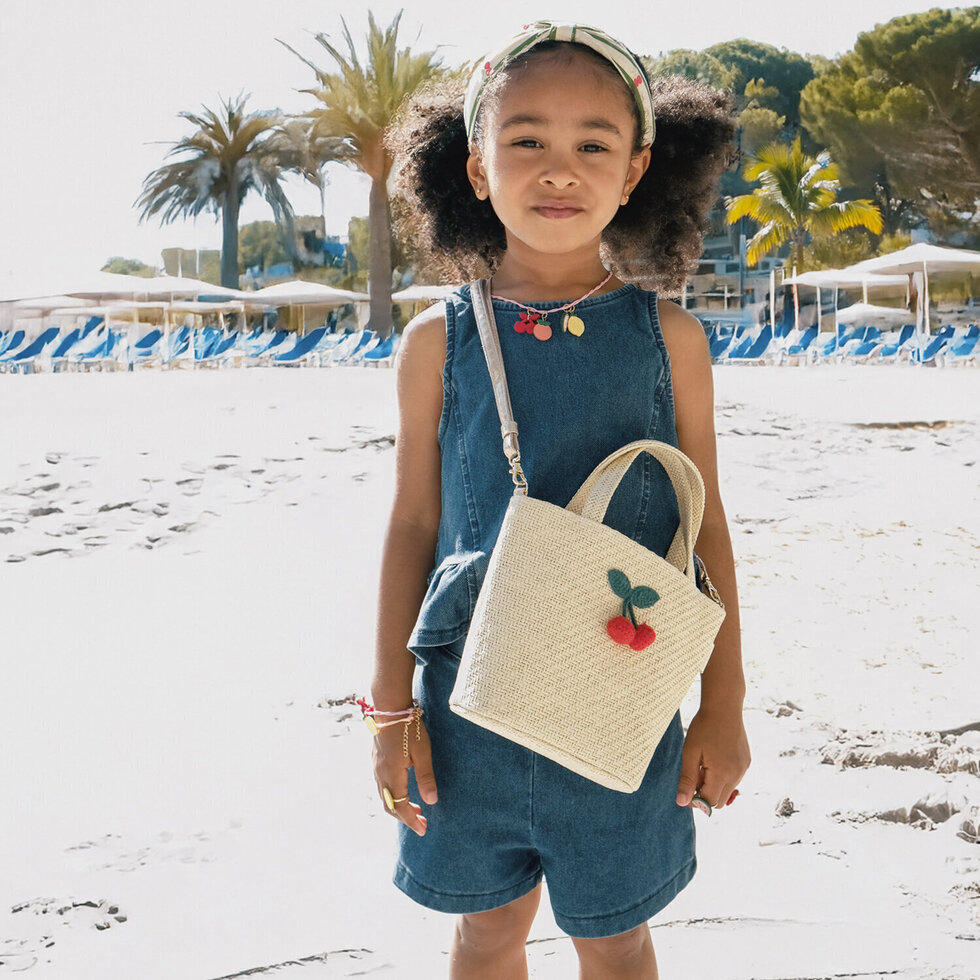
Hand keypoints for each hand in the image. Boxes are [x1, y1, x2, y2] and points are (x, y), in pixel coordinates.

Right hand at [372, 714, 437, 836]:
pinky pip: (382, 786)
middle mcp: (381, 774)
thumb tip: (431, 802)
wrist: (389, 707)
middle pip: (389, 806)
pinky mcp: (376, 760)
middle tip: (422, 822)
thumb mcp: (422, 752)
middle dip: (405, 817)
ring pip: (385, 796)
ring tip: (416, 809)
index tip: (423, 830)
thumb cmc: (408, 728)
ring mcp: (376, 767)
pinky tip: (404, 790)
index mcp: (392, 775)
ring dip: (399, 806)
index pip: (400, 807)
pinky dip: (394, 795)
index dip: (411, 821)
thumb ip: (426, 777)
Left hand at [676, 703, 749, 810]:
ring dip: (714, 785)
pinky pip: (734, 779)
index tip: (687, 787)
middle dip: (705, 793)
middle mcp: (737, 774)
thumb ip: (687, 780)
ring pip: (727, 790)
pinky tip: (715, 757)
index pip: (709, 803)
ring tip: (704, 762)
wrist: (724, 707)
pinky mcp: (746, 762)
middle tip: (695, 772)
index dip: (695, 801)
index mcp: (722, 773)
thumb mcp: (690, 753)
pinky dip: (723, 776)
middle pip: (720, 801)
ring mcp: (744, 768)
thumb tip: (682, 802)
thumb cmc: (704, 728)